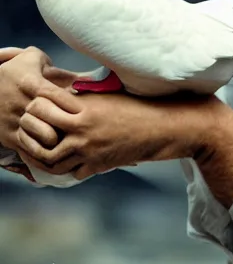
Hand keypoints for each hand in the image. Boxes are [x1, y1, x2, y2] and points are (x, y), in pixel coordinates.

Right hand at [0, 46, 79, 155]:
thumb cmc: (16, 71)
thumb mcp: (34, 60)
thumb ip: (59, 69)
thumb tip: (87, 80)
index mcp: (29, 83)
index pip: (54, 95)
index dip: (71, 105)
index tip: (84, 112)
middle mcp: (20, 103)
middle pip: (47, 120)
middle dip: (63, 127)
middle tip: (77, 131)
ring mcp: (13, 122)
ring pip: (37, 139)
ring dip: (54, 144)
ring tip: (67, 144)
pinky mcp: (7, 136)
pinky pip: (26, 150)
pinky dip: (42, 156)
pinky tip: (55, 157)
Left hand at [17, 87, 225, 180]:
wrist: (169, 126)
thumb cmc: (144, 105)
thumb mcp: (113, 93)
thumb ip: (88, 94)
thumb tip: (68, 90)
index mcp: (86, 105)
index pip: (43, 102)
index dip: (35, 102)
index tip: (38, 103)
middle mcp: (83, 127)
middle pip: (39, 130)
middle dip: (32, 128)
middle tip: (35, 127)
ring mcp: (91, 148)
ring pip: (50, 158)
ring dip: (44, 154)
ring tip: (46, 148)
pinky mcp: (101, 164)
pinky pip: (73, 173)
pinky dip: (68, 168)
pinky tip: (71, 161)